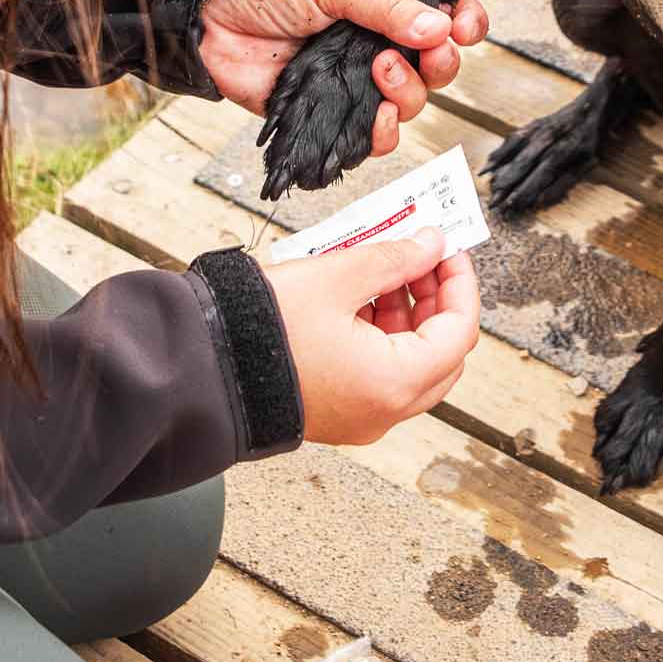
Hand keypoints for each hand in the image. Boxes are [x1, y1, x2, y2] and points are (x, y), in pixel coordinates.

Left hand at [199, 0, 487, 158]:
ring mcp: (350, 78)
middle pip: (434, 67)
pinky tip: (374, 122)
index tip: (464, 29)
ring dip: (408, 97)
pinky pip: (366, 136)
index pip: (442, 12)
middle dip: (441, 65)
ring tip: (380, 74)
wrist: (204, 9)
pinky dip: (379, 136)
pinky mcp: (324, 111)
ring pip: (407, 104)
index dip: (463, 23)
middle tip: (425, 53)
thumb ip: (387, 6)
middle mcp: (373, 41)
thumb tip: (439, 27)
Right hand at [267, 228, 479, 444]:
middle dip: (436, 297)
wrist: (202, 369)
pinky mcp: (337, 412)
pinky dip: (380, 334)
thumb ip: (394, 258)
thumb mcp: (337, 277)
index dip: (460, 282)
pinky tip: (359, 294)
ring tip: (382, 266)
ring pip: (409, 362)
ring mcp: (360, 417)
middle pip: (440, 352)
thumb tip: (431, 244)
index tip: (448, 247)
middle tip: (422, 254)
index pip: (459, 331)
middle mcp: (384, 410)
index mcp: (394, 383)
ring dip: (406, 313)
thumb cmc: (261, 329)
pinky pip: (378, 372)